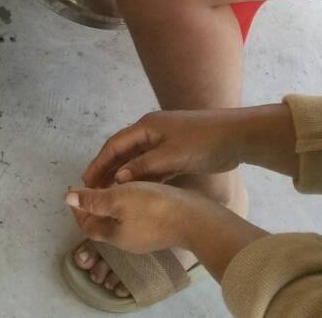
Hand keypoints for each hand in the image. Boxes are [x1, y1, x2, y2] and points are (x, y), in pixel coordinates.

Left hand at [68, 181, 266, 283]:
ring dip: (111, 203)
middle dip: (94, 205)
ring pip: (120, 219)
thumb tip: (66, 198)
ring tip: (111, 184)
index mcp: (114, 236)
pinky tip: (135, 189)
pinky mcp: (160, 229)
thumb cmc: (153, 207)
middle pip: (103, 223)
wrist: (194, 217)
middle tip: (90, 185)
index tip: (73, 189)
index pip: (87, 225)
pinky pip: (136, 216)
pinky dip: (128, 204)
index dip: (78, 208)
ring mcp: (145, 237)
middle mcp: (128, 241)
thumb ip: (93, 199)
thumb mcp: (118, 198)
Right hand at [82, 110, 248, 188]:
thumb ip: (145, 167)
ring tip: (110, 193)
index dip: (99, 162)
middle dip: (107, 169)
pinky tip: (137, 191)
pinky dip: (142, 177)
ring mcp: (164, 143)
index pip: (115, 145)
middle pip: (123, 152)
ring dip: (124, 175)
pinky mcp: (176, 153)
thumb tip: (120, 178)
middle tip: (93, 189)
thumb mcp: (171, 155)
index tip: (86, 180)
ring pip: (137, 160)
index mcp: (146, 127)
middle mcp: (151, 133)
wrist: (235, 137)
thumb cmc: (202, 142)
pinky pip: (152, 166)